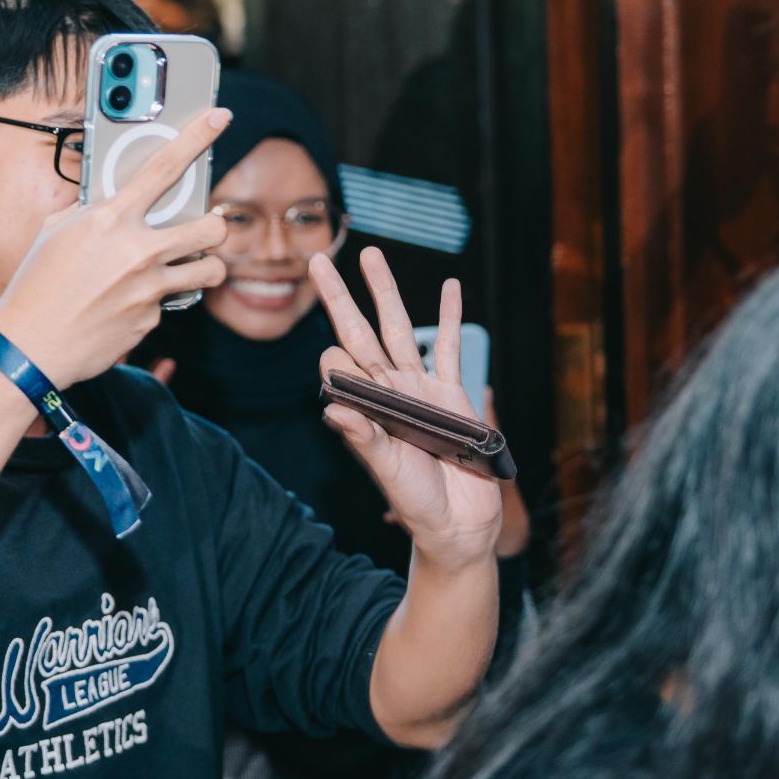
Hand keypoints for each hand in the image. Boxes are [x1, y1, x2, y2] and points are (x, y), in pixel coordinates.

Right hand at [0, 108, 229, 389]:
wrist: (28, 346)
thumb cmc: (35, 286)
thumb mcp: (56, 233)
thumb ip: (90, 212)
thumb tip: (110, 202)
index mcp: (110, 219)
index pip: (164, 167)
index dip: (198, 137)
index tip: (220, 117)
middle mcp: (136, 251)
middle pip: (211, 227)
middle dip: (213, 226)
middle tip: (201, 230)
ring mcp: (149, 289)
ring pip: (210, 269)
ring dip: (204, 266)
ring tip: (185, 268)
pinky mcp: (151, 321)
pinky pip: (169, 305)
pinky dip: (154, 303)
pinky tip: (126, 307)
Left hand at [312, 248, 503, 572]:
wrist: (458, 523)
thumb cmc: (416, 502)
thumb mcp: (386, 469)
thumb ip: (364, 437)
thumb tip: (334, 408)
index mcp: (366, 406)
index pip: (338, 364)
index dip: (332, 357)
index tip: (335, 362)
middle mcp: (388, 389)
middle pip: (361, 329)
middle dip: (341, 295)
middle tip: (320, 258)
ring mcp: (419, 387)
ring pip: (399, 327)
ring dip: (386, 291)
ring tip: (373, 255)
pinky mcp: (452, 393)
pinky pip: (448, 347)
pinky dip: (449, 317)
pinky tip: (450, 287)